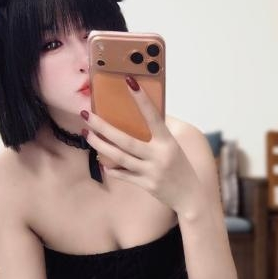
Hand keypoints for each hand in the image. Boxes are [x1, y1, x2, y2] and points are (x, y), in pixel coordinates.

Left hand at [80, 76, 201, 215]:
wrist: (190, 197)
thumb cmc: (181, 168)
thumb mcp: (174, 147)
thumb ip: (160, 131)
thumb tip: (146, 111)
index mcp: (168, 142)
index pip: (154, 116)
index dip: (142, 99)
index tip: (129, 81)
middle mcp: (159, 156)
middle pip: (126, 140)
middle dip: (103, 127)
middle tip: (87, 114)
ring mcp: (151, 171)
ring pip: (120, 157)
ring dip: (100, 145)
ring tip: (87, 134)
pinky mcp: (146, 184)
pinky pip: (124, 175)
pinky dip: (111, 168)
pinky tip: (100, 160)